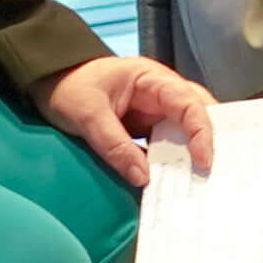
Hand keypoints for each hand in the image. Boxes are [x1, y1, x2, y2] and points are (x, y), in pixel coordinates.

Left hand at [43, 53, 216, 187]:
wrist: (47, 83)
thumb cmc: (68, 88)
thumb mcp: (87, 114)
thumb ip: (114, 144)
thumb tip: (143, 178)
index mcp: (152, 79)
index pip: (189, 103)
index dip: (202, 131)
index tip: (203, 161)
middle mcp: (160, 94)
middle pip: (198, 115)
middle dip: (209, 141)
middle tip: (215, 172)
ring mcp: (154, 112)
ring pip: (184, 133)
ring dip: (191, 155)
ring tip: (200, 181)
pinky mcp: (145, 129)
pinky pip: (165, 146)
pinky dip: (171, 163)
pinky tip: (174, 182)